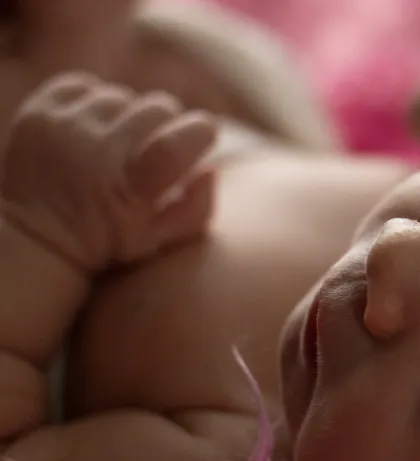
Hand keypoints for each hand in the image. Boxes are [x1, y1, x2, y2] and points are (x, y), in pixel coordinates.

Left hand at [0, 73, 217, 273]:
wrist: (33, 237)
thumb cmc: (106, 241)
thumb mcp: (158, 242)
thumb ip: (197, 209)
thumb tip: (210, 168)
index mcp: (130, 190)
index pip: (177, 142)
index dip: (202, 131)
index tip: (206, 137)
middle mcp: (95, 153)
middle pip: (158, 108)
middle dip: (169, 123)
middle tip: (157, 145)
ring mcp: (64, 129)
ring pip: (122, 96)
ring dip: (129, 115)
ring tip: (121, 141)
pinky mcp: (39, 113)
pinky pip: (84, 85)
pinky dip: (95, 101)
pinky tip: (93, 127)